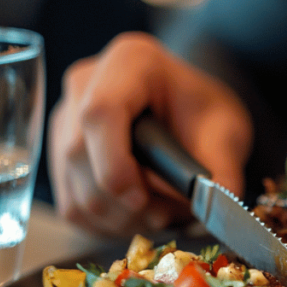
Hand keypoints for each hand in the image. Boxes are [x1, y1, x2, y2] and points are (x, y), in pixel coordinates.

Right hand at [49, 32, 252, 235]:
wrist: (191, 113)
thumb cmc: (205, 113)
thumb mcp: (227, 133)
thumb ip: (222, 170)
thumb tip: (215, 210)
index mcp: (129, 62)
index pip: (99, 113)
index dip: (115, 165)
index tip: (143, 199)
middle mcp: (85, 84)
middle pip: (79, 157)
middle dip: (124, 202)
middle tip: (168, 214)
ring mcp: (65, 120)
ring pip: (75, 189)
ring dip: (119, 219)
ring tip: (162, 214)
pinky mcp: (59, 155)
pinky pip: (72, 206)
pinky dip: (107, 224)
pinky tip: (139, 216)